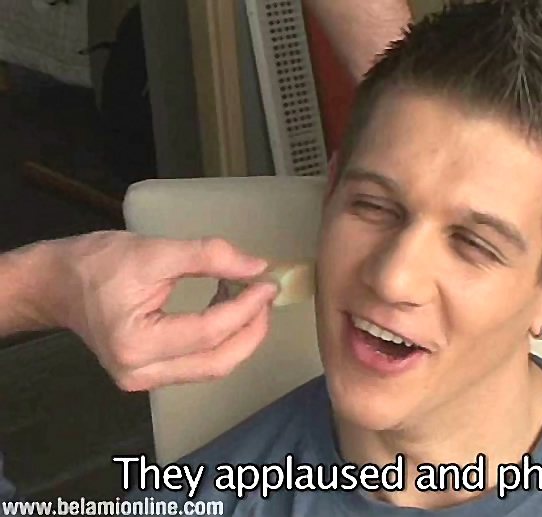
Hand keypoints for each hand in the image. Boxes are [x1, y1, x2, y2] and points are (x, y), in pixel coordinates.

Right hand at [39, 231, 278, 390]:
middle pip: (217, 362)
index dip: (246, 308)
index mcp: (137, 344)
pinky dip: (220, 339)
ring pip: (211, 367)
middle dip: (251, 329)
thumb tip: (257, 267)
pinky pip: (198, 364)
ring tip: (248, 297)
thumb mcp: (154, 250)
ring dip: (239, 335)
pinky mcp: (148, 375)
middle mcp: (140, 374)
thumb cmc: (96, 263)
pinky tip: (226, 308)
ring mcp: (143, 381)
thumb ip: (208, 257)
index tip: (268, 283)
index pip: (210, 332)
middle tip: (266, 296)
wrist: (53, 284)